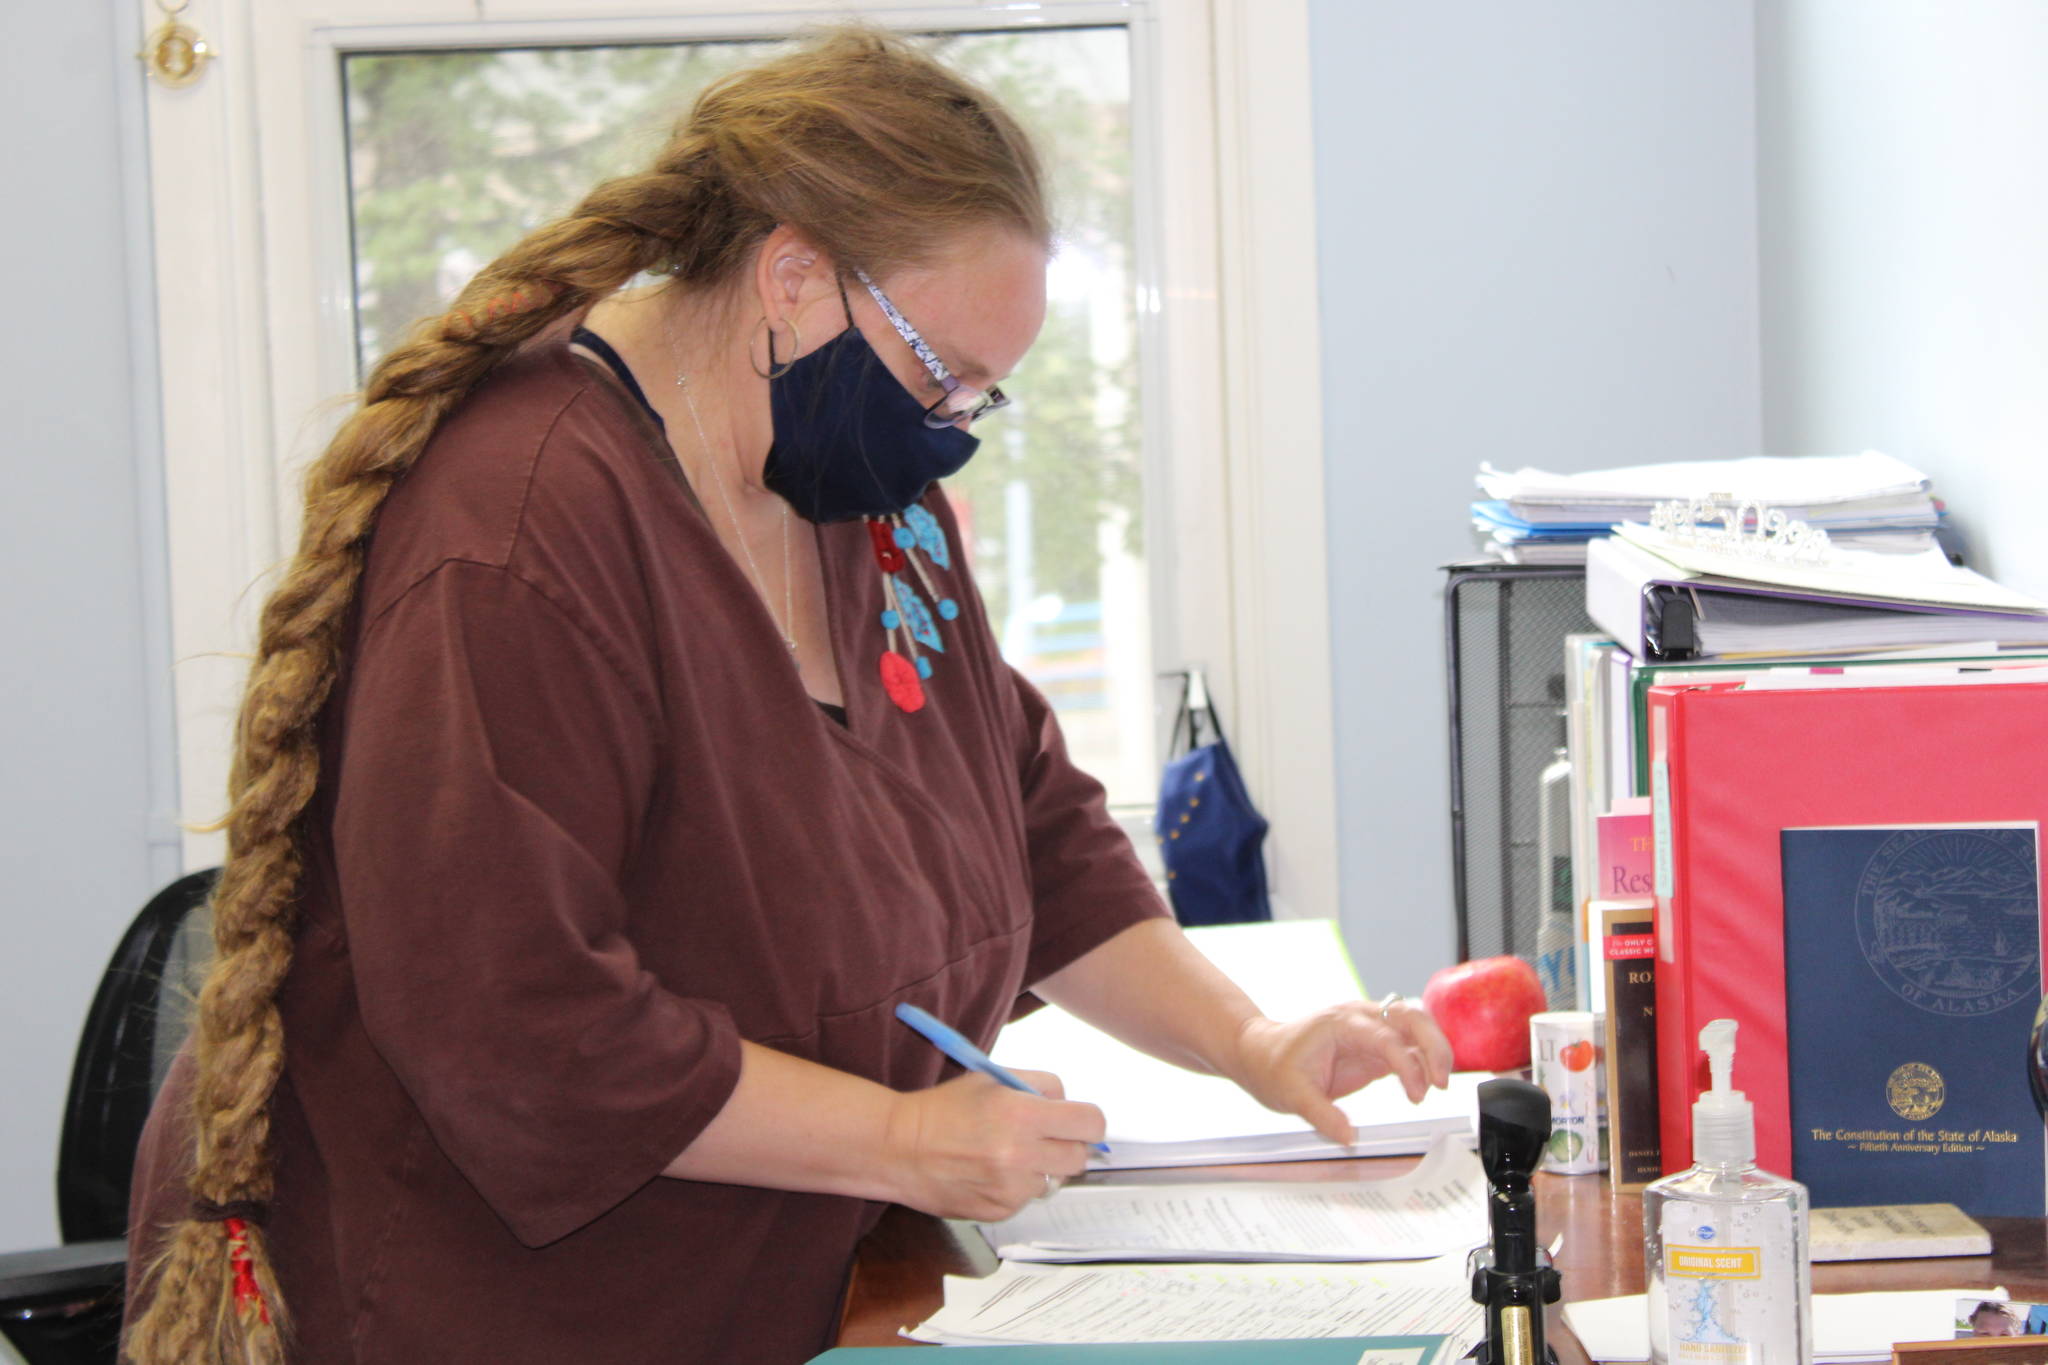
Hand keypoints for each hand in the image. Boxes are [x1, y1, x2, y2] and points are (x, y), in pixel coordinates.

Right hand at [881, 1069, 1105, 1220]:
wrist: (899, 1149)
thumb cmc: (944, 1109)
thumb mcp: (991, 1079)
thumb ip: (1038, 1087)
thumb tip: (1070, 1104)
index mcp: (1022, 1114)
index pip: (1090, 1123)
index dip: (1088, 1121)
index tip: (1078, 1121)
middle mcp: (1021, 1155)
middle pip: (1079, 1157)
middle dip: (1067, 1145)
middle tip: (1044, 1137)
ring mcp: (1011, 1188)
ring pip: (1053, 1179)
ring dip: (1039, 1168)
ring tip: (1005, 1155)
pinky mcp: (999, 1211)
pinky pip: (1026, 1198)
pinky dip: (1015, 1187)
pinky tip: (987, 1173)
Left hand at [1227, 998, 1454, 1146]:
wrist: (1260, 1055)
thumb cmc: (1272, 1066)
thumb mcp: (1292, 1095)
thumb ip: (1322, 1116)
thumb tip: (1350, 1138)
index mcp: (1341, 1022)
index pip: (1387, 1037)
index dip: (1408, 1065)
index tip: (1417, 1095)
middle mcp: (1360, 1018)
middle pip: (1412, 1016)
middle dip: (1434, 1045)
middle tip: (1441, 1082)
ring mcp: (1369, 1030)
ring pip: (1416, 1026)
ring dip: (1435, 1050)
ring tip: (1439, 1084)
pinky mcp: (1374, 1047)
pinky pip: (1408, 1046)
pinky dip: (1423, 1061)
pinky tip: (1426, 1085)